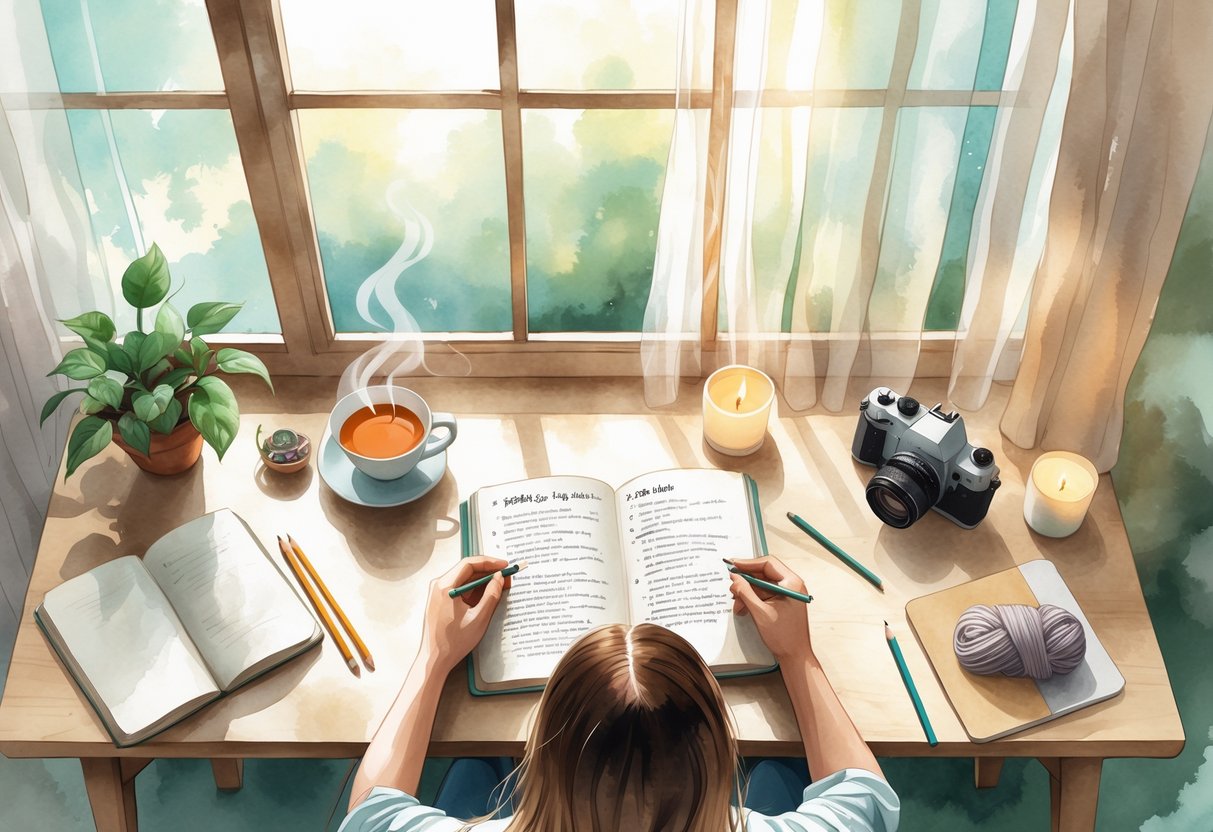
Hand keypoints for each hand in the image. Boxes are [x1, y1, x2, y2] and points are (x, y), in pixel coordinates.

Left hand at [419, 557, 510, 671]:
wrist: (434, 660)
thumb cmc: (453, 642)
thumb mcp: (479, 618)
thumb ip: (491, 595)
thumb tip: (499, 578)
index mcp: (445, 587)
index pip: (469, 564)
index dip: (490, 562)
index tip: (504, 565)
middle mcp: (439, 586)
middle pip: (467, 571)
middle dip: (488, 572)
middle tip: (506, 577)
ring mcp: (438, 594)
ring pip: (465, 580)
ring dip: (483, 582)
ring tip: (501, 586)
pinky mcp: (441, 602)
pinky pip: (460, 590)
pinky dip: (475, 591)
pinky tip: (488, 596)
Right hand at [728, 555, 813, 662]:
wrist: (795, 656)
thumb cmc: (784, 637)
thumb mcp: (760, 612)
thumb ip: (745, 592)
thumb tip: (734, 578)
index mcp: (792, 583)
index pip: (768, 563)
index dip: (748, 563)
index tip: (733, 565)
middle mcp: (791, 585)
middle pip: (764, 573)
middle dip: (746, 580)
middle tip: (732, 585)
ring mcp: (787, 593)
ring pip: (762, 584)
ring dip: (747, 592)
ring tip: (737, 602)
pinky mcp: (782, 601)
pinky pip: (764, 594)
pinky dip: (752, 599)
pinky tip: (743, 606)